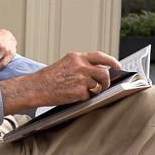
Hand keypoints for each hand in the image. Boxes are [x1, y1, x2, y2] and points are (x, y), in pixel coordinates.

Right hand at [0, 51, 121, 114]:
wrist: (36, 87)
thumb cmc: (48, 77)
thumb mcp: (65, 64)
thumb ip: (81, 65)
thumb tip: (98, 71)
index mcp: (76, 57)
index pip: (100, 56)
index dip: (112, 61)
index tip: (117, 66)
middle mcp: (80, 65)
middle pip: (104, 73)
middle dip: (106, 81)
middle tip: (103, 85)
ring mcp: (80, 78)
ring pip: (98, 86)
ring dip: (94, 90)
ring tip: (82, 91)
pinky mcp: (79, 91)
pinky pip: (89, 96)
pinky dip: (84, 97)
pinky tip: (73, 95)